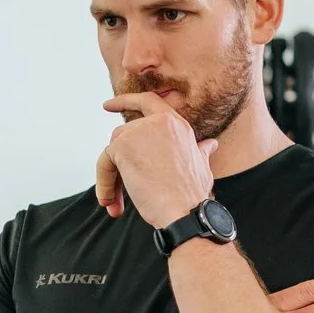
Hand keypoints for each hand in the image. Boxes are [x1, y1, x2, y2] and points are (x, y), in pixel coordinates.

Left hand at [96, 92, 216, 226]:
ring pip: (112, 152)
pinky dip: (104, 184)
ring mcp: (139, 131)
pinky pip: (104, 163)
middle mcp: (158, 122)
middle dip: (118, 165)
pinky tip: (111, 201)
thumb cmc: (192, 195)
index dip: (127, 101)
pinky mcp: (123, 146)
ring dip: (111, 178)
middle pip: (124, 137)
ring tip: (117, 202)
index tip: (108, 105)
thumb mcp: (202, 166)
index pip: (148, 102)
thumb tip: (210, 144)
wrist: (185, 211)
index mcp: (177, 125)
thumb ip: (200, 150)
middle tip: (118, 193)